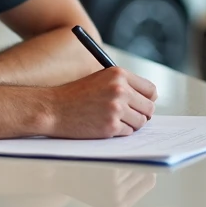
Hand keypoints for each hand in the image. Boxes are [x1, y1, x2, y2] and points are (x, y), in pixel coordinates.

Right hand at [42, 66, 157, 138]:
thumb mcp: (101, 80)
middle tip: (131, 117)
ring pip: (140, 122)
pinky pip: (128, 132)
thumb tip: (152, 98)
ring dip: (131, 124)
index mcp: (118, 74)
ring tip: (114, 120)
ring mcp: (116, 109)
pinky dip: (120, 132)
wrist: (53, 108)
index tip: (143, 104)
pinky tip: (105, 126)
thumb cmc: (76, 95)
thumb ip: (124, 85)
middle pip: (149, 107)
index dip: (148, 99)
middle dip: (142, 114)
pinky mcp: (110, 126)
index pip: (150, 89)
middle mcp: (120, 89)